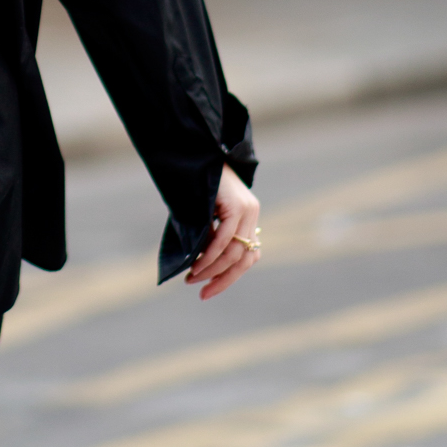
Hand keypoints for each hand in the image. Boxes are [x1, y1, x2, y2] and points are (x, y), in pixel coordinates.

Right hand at [186, 165, 261, 301]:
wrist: (197, 153)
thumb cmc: (195, 184)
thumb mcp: (206, 215)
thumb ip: (210, 236)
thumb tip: (201, 265)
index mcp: (248, 218)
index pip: (248, 257)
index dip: (230, 276)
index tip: (209, 289)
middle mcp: (252, 214)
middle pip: (244, 260)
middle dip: (223, 280)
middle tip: (203, 293)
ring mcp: (247, 210)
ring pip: (235, 253)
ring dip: (213, 270)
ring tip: (193, 279)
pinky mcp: (237, 205)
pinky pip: (225, 239)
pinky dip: (211, 256)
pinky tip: (197, 265)